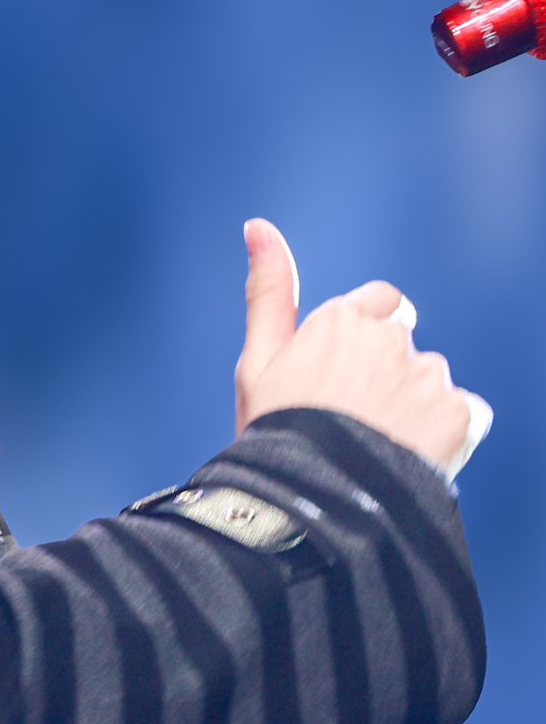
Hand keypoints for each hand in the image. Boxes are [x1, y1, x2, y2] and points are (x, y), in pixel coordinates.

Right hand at [236, 217, 492, 478]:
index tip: (345, 376)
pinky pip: (464, 415)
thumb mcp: (258, 360)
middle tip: (355, 421)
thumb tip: (258, 224)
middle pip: (404, 348)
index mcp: (341, 320)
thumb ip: (269, 290)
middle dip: (388, 376)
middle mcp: (390, 338)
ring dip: (416, 405)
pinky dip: (447, 435)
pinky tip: (410, 457)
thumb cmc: (275, 432)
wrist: (313, 499)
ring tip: (379, 447)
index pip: (380, 304)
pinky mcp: (458, 414)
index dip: (364, 339)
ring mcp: (427, 376)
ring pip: (431, 381)